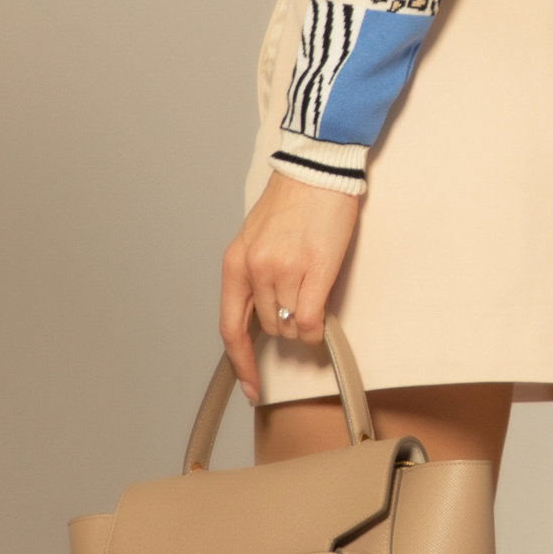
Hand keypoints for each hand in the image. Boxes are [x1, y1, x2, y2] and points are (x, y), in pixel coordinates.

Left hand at [220, 171, 358, 402]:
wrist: (317, 167)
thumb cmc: (292, 199)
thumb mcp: (257, 238)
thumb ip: (254, 275)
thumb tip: (266, 315)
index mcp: (235, 262)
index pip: (230, 327)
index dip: (240, 363)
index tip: (250, 386)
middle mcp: (255, 269)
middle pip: (268, 327)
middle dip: (285, 323)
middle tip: (300, 301)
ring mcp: (283, 269)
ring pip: (291, 324)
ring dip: (302, 320)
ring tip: (312, 291)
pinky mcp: (314, 268)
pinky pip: (311, 320)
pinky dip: (316, 327)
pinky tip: (321, 315)